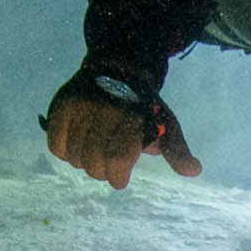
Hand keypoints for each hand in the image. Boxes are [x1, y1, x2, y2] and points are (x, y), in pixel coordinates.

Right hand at [45, 82, 200, 189]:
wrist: (119, 70)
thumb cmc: (145, 107)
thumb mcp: (166, 125)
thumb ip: (177, 151)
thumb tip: (194, 171)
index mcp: (133, 116)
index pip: (118, 159)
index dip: (117, 177)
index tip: (120, 180)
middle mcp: (105, 109)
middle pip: (94, 164)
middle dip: (102, 172)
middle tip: (108, 165)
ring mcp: (81, 106)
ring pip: (74, 158)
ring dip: (84, 162)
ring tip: (95, 149)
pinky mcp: (61, 106)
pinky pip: (56, 147)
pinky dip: (65, 152)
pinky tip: (78, 143)